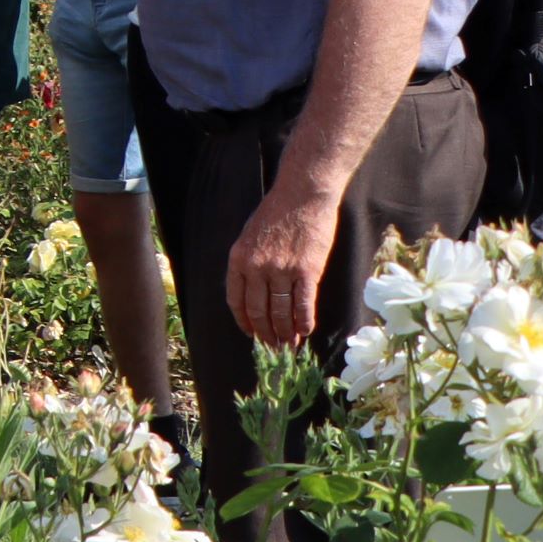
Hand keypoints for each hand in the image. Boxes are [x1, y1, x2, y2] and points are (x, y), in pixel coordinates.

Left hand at [226, 191, 338, 345]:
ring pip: (281, 312)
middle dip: (265, 333)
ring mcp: (281, 270)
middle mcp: (256, 268)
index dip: (244, 321)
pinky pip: (303, 305)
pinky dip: (304, 322)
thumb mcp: (251, 236)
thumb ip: (250, 264)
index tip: (251, 333)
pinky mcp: (306, 271)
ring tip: (289, 344)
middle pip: (258, 311)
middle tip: (273, 347)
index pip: (236, 300)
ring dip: (285, 332)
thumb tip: (257, 293)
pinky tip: (305, 331)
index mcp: (238, 259)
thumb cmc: (277, 213)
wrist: (303, 194)